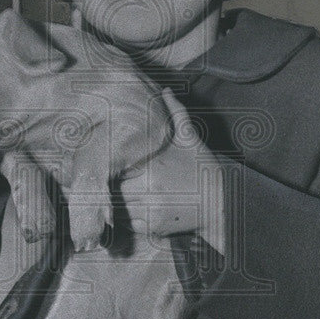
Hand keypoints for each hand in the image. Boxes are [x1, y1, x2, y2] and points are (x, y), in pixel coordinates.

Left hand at [119, 88, 225, 254]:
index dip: (106, 166)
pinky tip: (130, 207)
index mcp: (152, 167)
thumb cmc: (201, 168)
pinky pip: (127, 224)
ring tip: (113, 193)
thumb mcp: (189, 138)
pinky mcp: (152, 227)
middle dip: (105, 185)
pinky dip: (124, 217)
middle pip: (110, 189)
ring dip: (112, 202)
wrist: (219, 202)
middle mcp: (148, 191)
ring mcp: (149, 212)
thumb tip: (166, 90)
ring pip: (116, 208)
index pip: (114, 168)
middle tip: (100, 179)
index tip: (103, 162)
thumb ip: (176, 113)